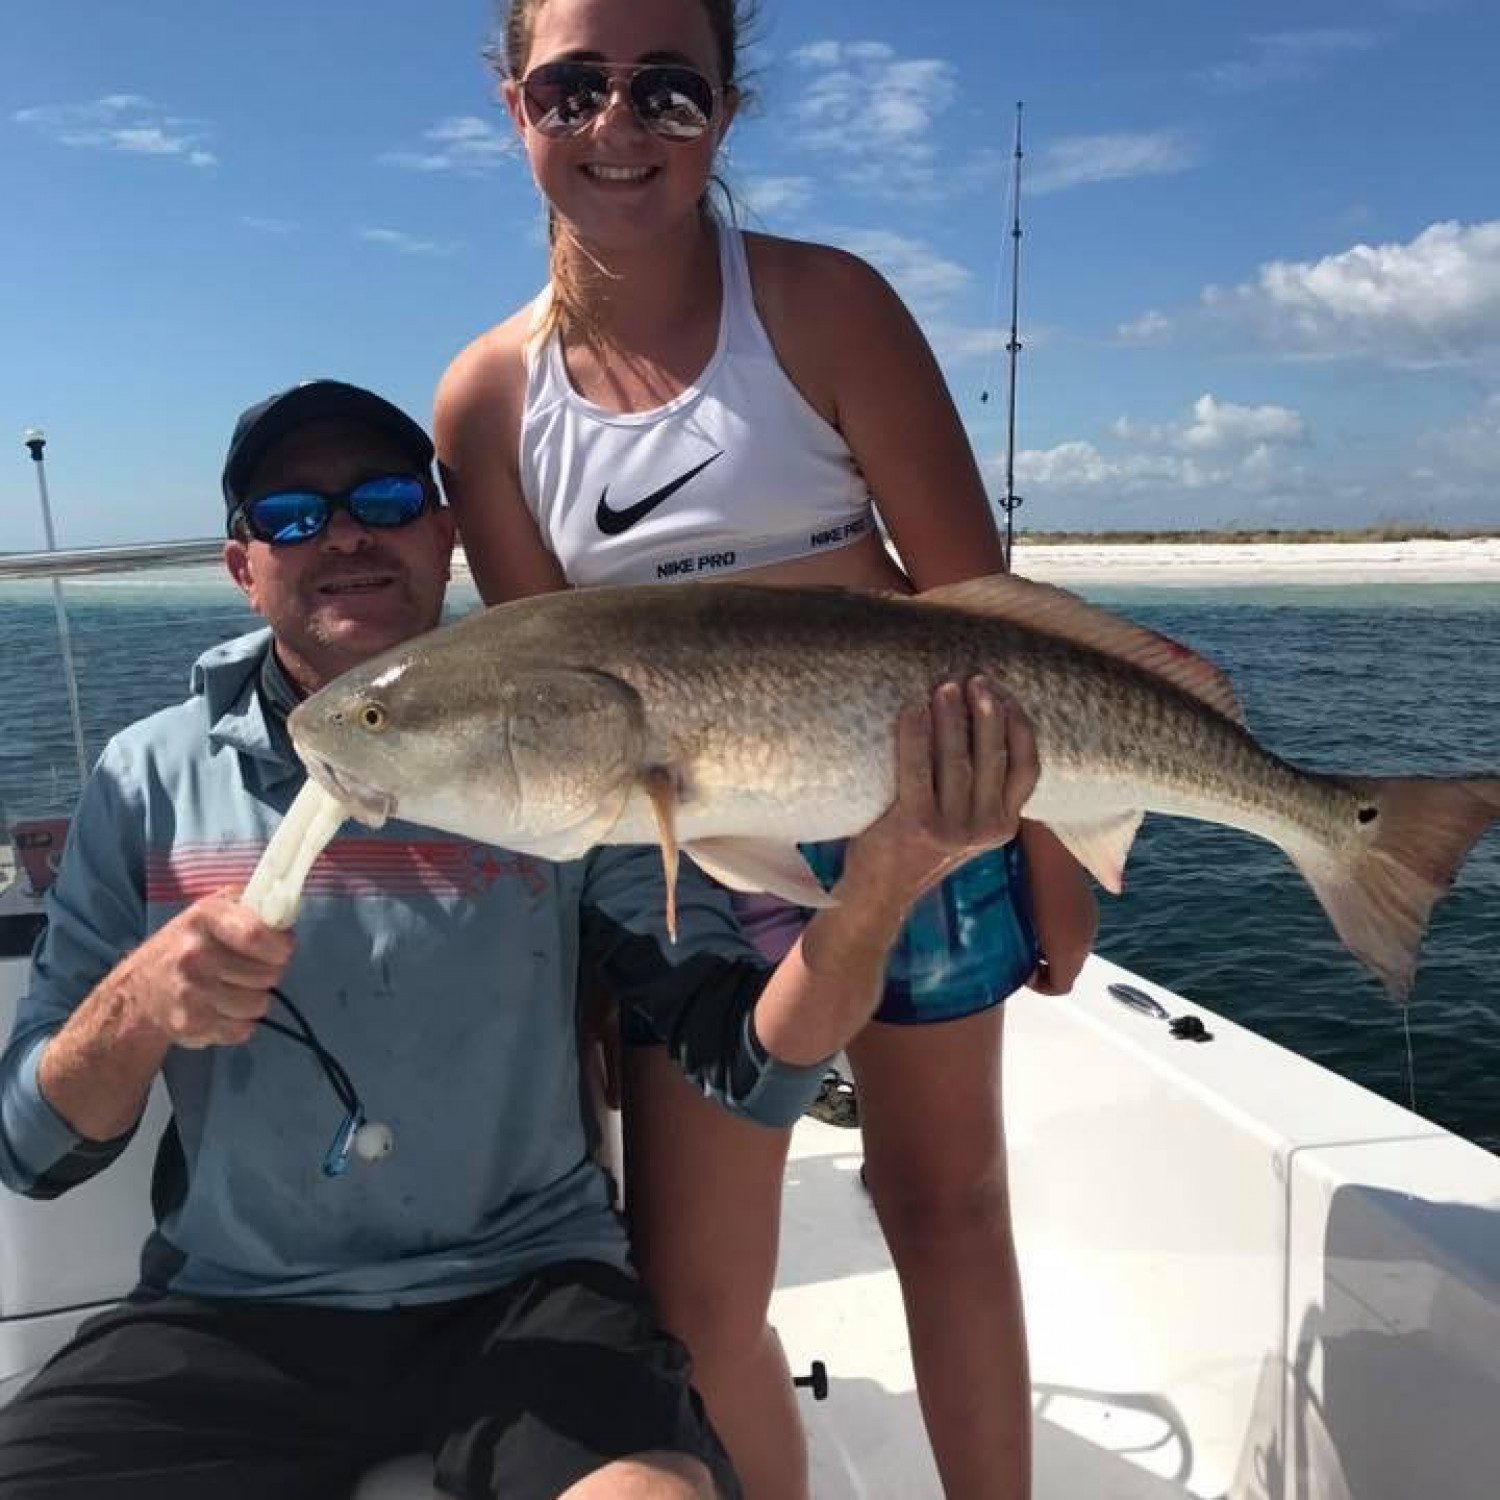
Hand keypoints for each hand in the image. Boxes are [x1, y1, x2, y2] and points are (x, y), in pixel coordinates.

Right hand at [119, 889, 294, 1048]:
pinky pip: (243, 1029)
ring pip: (259, 1004)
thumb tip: (287, 920)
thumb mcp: (217, 909)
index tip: (281, 949)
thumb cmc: (190, 943)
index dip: (281, 946)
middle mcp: (193, 953)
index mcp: (204, 917)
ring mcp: (189, 991)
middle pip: (267, 974)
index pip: (258, 935)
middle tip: (250, 969)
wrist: (139, 988)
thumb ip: (255, 908)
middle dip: (269, 973)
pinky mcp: (190, 1024)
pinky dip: (239, 1023)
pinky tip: (221, 1008)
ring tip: (233, 988)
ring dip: (255, 999)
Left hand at [844, 676, 1039, 904]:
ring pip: (957, 760)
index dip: (1020, 730)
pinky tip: (912, 710)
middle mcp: (984, 829)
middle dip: (986, 713)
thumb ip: (982, 792)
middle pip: (992, 757)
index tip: (1007, 697)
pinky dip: (916, 735)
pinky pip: (916, 770)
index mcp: (1003, 826)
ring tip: (945, 687)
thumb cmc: (920, 844)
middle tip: (976, 679)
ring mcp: (951, 830)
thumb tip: (984, 722)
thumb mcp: (966, 825)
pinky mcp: (915, 825)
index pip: (1027, 770)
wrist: (881, 891)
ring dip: (952, 718)